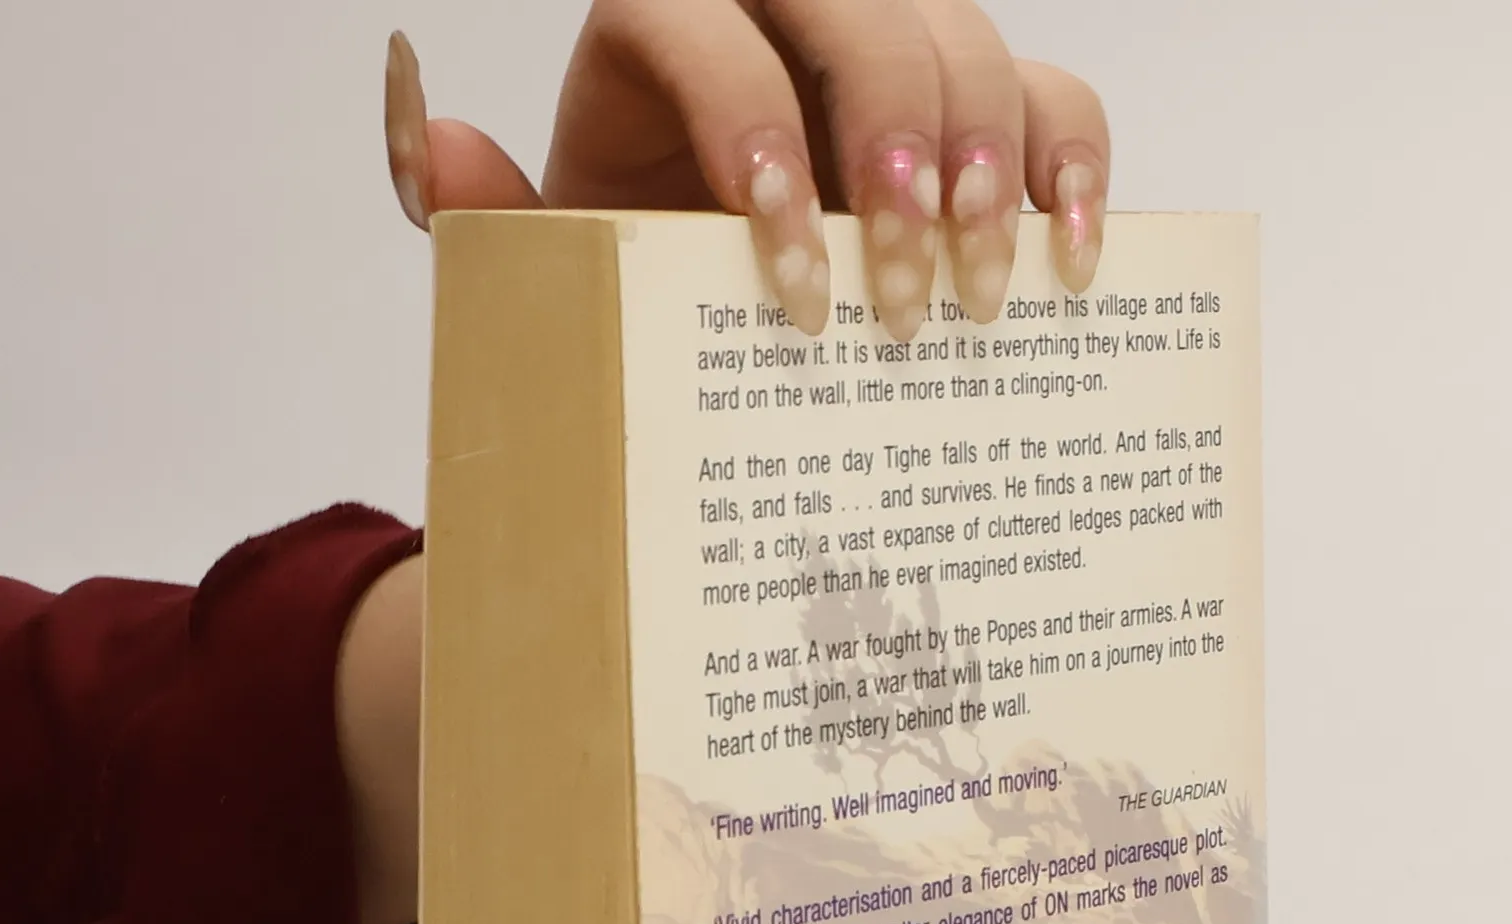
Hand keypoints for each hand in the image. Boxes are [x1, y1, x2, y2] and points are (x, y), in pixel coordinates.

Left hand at [384, 3, 1108, 341]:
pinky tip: (1070, 257)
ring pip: (966, 36)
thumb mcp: (555, 262)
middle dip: (892, 149)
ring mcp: (890, 46)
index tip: (790, 286)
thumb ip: (490, 213)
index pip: (708, 29)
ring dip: (988, 162)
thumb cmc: (631, 280)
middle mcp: (785, 9)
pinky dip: (1074, 165)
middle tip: (900, 301)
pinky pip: (1053, 89)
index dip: (752, 135)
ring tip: (981, 290)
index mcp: (662, 28)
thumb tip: (437, 138)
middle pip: (861, 12)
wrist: (708, 306)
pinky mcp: (976, 97)